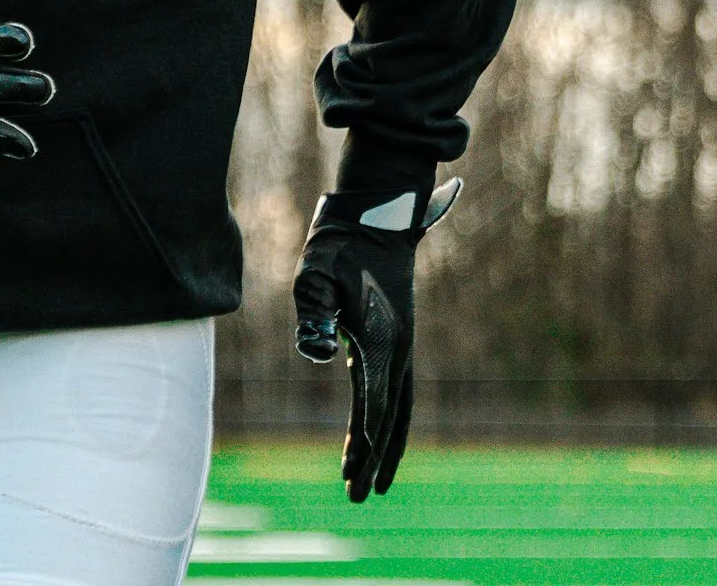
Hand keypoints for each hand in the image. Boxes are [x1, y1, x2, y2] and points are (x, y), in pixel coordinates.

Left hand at [292, 177, 459, 501]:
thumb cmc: (338, 245)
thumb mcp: (314, 273)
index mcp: (379, 335)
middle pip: (389, 416)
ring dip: (389, 448)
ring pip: (401, 409)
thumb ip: (313, 312)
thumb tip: (316, 353)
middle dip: (374, 459)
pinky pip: (400, 393)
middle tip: (357, 498)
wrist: (376, 218)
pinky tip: (380, 440)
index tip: (355, 469)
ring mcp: (403, 345)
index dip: (363, 435)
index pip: (372, 397)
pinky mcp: (399, 340)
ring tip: (377, 486)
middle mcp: (398, 347)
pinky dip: (393, 422)